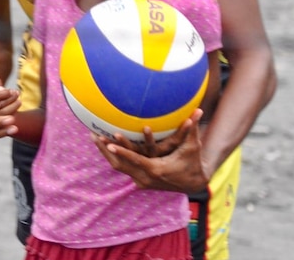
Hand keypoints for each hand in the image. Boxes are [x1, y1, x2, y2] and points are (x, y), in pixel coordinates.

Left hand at [93, 110, 209, 192]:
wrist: (194, 183)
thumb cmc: (192, 162)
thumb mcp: (192, 146)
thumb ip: (192, 129)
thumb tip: (199, 110)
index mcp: (155, 169)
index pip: (134, 159)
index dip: (121, 151)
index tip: (109, 142)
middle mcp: (145, 178)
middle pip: (119, 164)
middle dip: (105, 149)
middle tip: (94, 134)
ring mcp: (141, 181)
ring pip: (118, 167)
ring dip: (105, 153)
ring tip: (94, 136)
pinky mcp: (140, 181)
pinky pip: (122, 168)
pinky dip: (113, 157)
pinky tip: (104, 145)